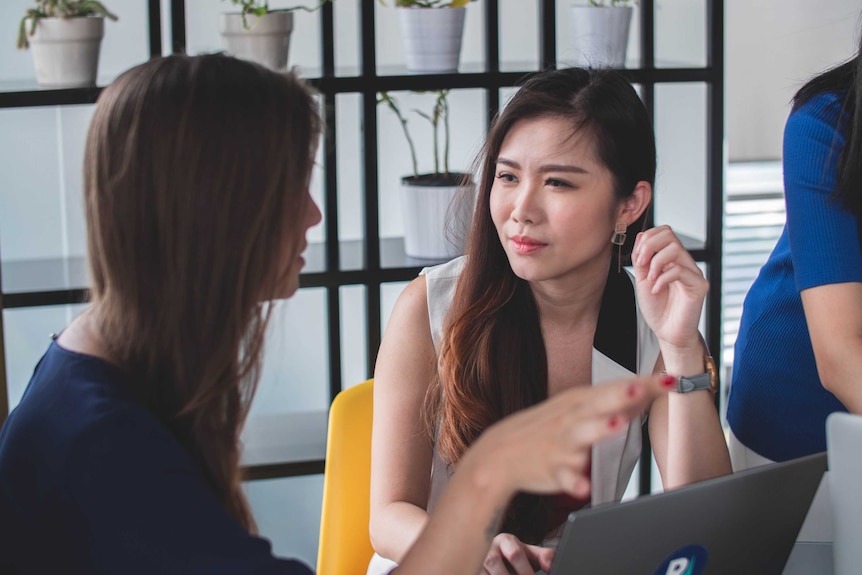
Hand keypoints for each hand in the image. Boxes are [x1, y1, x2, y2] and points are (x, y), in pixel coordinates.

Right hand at [463, 374, 670, 501]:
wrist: (500, 453)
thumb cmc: (544, 429)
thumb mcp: (576, 409)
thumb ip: (611, 403)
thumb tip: (646, 392)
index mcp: (580, 401)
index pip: (617, 388)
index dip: (645, 384)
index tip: (672, 379)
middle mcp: (571, 417)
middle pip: (599, 403)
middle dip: (620, 395)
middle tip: (642, 387)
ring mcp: (561, 443)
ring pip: (581, 435)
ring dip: (599, 429)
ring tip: (617, 424)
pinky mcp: (551, 468)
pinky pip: (564, 477)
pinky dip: (573, 482)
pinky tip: (583, 487)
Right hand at [481, 533, 553, 574]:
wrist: (499, 559)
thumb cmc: (517, 557)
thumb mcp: (531, 554)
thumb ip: (545, 557)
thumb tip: (551, 566)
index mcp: (505, 540)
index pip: (515, 553)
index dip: (525, 570)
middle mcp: (488, 548)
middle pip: (493, 562)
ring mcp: (477, 560)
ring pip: (482, 572)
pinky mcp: (472, 569)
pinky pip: (475, 574)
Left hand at [631, 225, 707, 349]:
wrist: (667, 332)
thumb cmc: (657, 308)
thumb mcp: (642, 279)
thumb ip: (642, 259)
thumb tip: (642, 236)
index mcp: (671, 259)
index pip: (663, 232)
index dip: (647, 239)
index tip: (638, 258)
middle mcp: (684, 262)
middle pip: (669, 234)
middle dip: (649, 246)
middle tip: (642, 265)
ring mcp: (693, 272)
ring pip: (675, 249)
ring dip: (656, 262)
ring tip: (650, 279)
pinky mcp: (699, 285)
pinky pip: (680, 270)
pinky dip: (662, 279)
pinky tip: (656, 290)